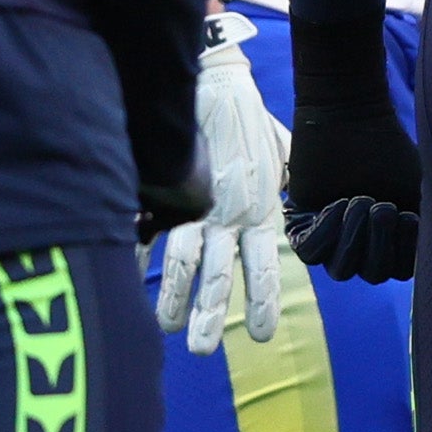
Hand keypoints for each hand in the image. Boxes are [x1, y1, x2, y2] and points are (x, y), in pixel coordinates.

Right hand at [157, 13, 287, 353]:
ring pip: (183, 258)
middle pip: (220, 273)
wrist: (217, 80)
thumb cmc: (253, 124)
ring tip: (167, 328)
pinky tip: (128, 279)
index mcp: (261, 211)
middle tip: (202, 351)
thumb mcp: (282, 159)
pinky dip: (138, 252)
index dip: (265, 301)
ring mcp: (195, 203)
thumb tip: (303, 209)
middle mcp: (229, 214)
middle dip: (211, 314)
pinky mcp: (167, 189)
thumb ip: (288, 189)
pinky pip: (149, 227)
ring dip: (175, 296)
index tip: (263, 337)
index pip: (266, 265)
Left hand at [282, 21, 422, 282]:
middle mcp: (361, 242)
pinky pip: (312, 253)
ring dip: (354, 237)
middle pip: (373, 275)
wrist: (349, 115)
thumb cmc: (388, 148)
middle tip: (382, 205)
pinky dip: (329, 230)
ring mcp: (331, 236)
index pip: (400, 271)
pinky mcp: (302, 224)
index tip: (408, 214)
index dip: (405, 251)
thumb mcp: (421, 192)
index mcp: (391, 238)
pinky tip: (339, 201)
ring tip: (360, 199)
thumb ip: (427, 231)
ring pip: (341, 270)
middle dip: (380, 244)